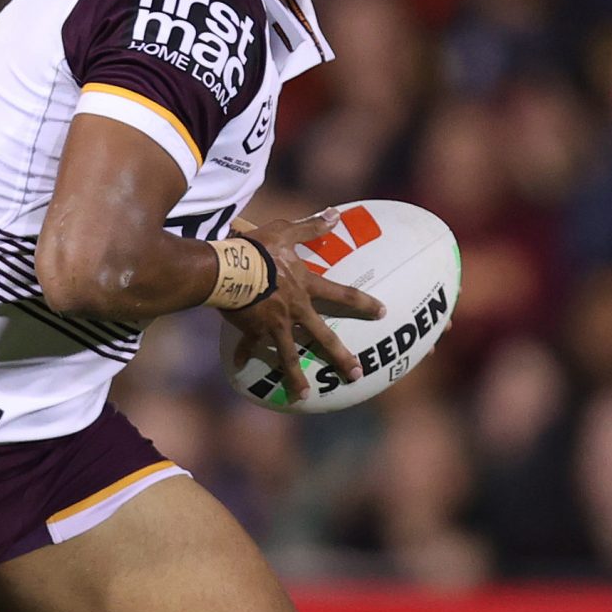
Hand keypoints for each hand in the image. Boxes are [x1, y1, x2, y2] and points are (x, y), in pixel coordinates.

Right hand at [220, 209, 385, 404]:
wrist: (229, 268)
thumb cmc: (258, 248)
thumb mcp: (286, 232)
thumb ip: (311, 227)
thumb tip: (335, 214)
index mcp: (306, 287)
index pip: (342, 295)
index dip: (363, 303)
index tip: (382, 312)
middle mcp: (295, 311)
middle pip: (323, 338)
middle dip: (341, 357)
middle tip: (356, 374)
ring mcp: (274, 325)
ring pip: (289, 356)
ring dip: (297, 378)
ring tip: (305, 396)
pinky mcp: (252, 331)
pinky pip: (248, 347)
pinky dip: (243, 357)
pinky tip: (240, 370)